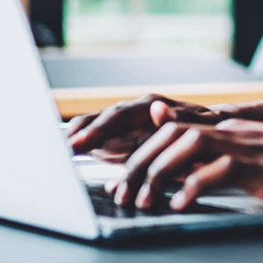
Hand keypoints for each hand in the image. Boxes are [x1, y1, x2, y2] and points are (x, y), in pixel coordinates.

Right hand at [65, 95, 226, 160]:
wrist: (210, 130)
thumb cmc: (206, 130)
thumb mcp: (199, 126)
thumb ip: (178, 120)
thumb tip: (156, 109)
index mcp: (151, 107)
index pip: (119, 115)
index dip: (98, 130)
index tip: (78, 143)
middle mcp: (132, 111)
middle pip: (99, 120)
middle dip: (78, 135)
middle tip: (57, 150)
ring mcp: (124, 123)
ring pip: (93, 127)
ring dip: (73, 140)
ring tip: (51, 154)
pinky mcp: (118, 137)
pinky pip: (95, 140)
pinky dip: (79, 146)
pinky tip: (61, 155)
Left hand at [107, 118, 262, 210]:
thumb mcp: (257, 162)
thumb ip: (224, 163)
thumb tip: (187, 180)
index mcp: (230, 131)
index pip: (171, 128)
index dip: (140, 150)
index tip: (121, 178)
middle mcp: (233, 132)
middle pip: (169, 133)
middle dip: (138, 163)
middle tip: (121, 194)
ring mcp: (248, 145)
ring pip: (188, 144)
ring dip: (158, 172)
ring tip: (143, 201)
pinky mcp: (262, 164)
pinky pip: (220, 168)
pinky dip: (194, 185)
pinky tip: (180, 205)